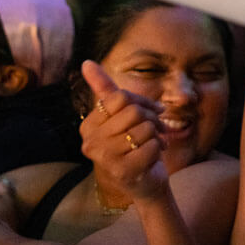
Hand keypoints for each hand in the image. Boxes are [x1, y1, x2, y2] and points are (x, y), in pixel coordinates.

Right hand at [78, 61, 167, 202]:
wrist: (145, 182)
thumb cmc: (134, 145)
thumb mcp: (122, 115)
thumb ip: (105, 90)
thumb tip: (86, 62)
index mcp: (88, 126)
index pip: (119, 97)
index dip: (142, 102)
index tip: (151, 111)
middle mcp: (90, 143)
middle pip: (133, 112)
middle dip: (152, 119)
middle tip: (155, 131)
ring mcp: (105, 159)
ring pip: (144, 128)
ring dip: (156, 136)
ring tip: (151, 145)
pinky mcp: (123, 172)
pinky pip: (151, 146)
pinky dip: (158, 150)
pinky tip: (151, 158)